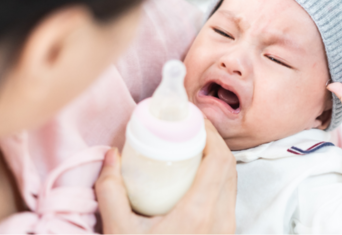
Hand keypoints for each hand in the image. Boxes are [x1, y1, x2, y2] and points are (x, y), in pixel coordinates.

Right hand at [95, 119, 236, 233]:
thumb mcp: (119, 232)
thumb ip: (110, 191)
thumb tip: (111, 155)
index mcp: (198, 215)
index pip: (220, 161)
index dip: (210, 133)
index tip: (192, 118)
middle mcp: (220, 222)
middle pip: (229, 168)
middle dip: (212, 141)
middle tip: (189, 127)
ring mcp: (226, 231)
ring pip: (231, 183)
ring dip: (216, 159)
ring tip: (192, 147)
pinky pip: (228, 198)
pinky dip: (216, 179)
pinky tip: (196, 176)